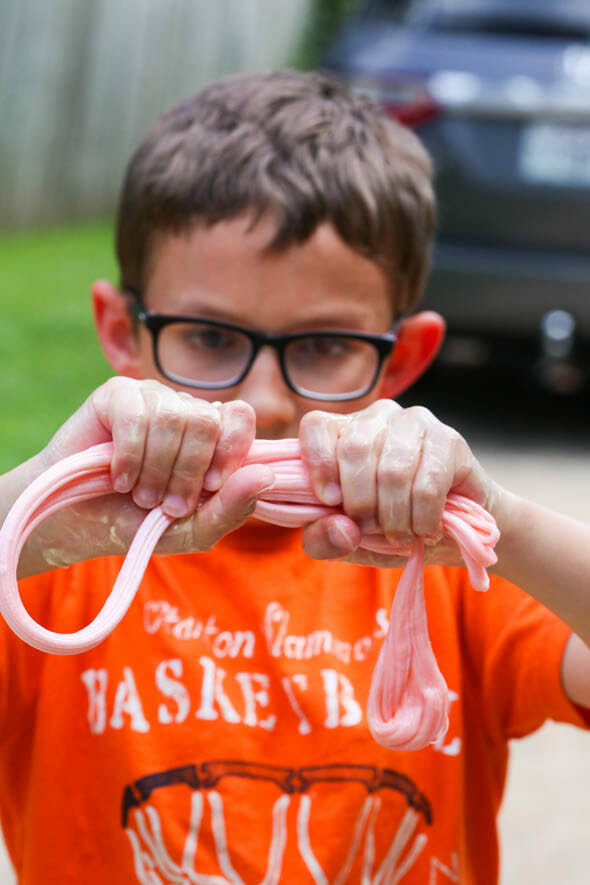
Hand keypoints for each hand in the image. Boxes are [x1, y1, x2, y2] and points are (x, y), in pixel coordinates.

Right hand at [19, 378, 273, 573]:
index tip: (211, 486)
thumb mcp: (193, 529)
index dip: (229, 451)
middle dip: (187, 470)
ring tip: (140, 494)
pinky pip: (136, 414)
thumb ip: (233, 507)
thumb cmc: (140, 523)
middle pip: (206, 420)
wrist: (78, 523)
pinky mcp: (116, 394)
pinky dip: (130, 454)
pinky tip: (119, 477)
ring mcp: (151, 397)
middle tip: (165, 502)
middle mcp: (185, 410)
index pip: (240, 417)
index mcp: (211, 436)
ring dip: (155, 467)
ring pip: (172, 416)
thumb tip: (267, 475)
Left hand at [298, 399, 495, 566]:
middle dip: (361, 503)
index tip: (330, 502)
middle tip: (372, 530)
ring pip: (393, 470)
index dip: (319, 464)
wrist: (452, 530)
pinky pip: (428, 485)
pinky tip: (425, 530)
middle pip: (355, 448)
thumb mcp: (345, 540)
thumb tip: (342, 529)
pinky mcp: (450, 440)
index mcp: (342, 431)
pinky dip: (423, 519)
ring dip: (394, 517)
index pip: (316, 426)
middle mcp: (377, 417)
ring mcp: (415, 422)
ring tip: (400, 535)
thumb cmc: (389, 526)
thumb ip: (323, 539)